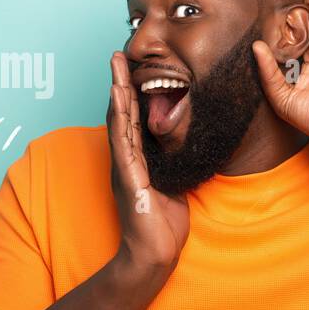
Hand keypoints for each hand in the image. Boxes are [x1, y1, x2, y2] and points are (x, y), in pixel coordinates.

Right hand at [106, 52, 189, 275]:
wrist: (153, 255)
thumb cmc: (164, 226)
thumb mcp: (176, 186)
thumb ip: (177, 166)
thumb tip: (192, 147)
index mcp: (138, 161)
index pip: (135, 120)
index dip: (134, 94)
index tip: (135, 68)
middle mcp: (127, 160)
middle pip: (122, 114)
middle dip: (120, 83)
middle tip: (118, 54)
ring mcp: (124, 167)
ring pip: (119, 121)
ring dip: (116, 91)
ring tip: (115, 65)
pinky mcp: (127, 177)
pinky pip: (122, 141)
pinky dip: (119, 116)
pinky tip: (118, 96)